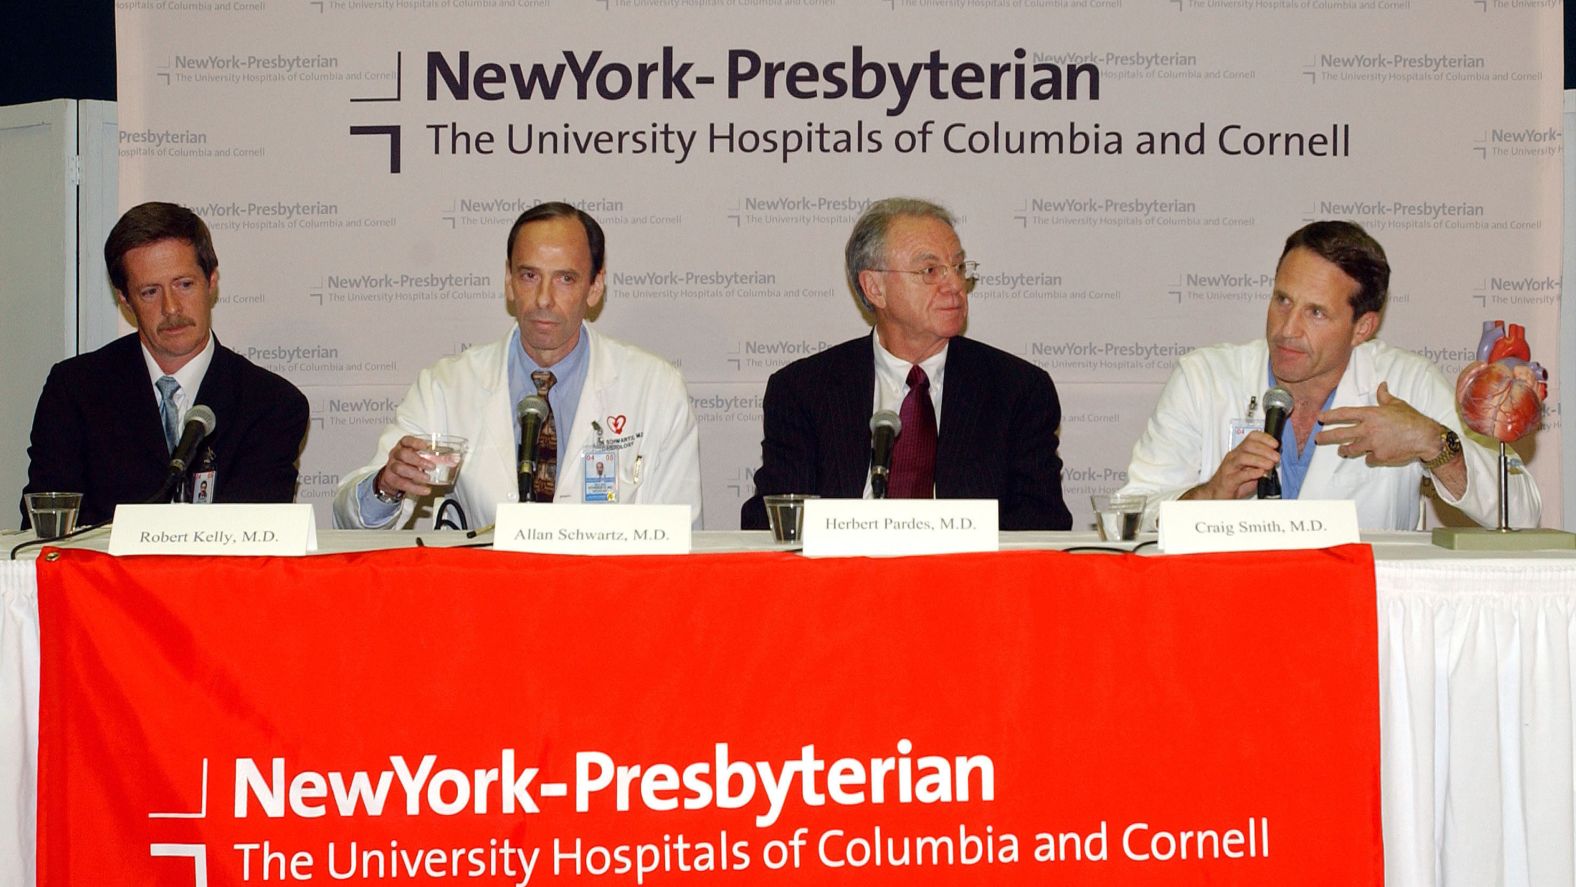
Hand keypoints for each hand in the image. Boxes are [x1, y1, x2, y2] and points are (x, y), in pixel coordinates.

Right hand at [374, 435, 439, 498]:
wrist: (393, 478)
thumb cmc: (410, 464)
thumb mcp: (422, 458)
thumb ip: (438, 458)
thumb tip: (455, 459)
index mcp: (403, 446)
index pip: (406, 440)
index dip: (415, 442)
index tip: (425, 446)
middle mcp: (396, 455)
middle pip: (403, 454)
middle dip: (418, 460)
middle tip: (431, 466)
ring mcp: (392, 467)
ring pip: (400, 468)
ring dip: (416, 474)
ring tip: (428, 479)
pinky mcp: (391, 479)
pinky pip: (401, 483)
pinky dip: (414, 488)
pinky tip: (425, 489)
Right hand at [1185, 430, 1279, 500]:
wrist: (1217, 494)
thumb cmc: (1234, 482)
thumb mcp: (1250, 470)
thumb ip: (1261, 465)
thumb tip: (1274, 461)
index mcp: (1239, 452)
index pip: (1251, 438)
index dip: (1265, 438)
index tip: (1275, 444)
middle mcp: (1234, 457)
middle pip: (1248, 445)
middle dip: (1265, 450)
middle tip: (1276, 457)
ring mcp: (1230, 468)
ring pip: (1243, 457)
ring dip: (1259, 460)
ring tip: (1269, 465)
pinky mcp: (1228, 480)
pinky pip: (1240, 475)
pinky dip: (1251, 473)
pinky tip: (1260, 473)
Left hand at [1315, 382, 1440, 465]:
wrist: (1425, 437)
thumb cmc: (1412, 419)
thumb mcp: (1397, 404)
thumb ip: (1384, 396)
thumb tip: (1381, 385)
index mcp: (1370, 414)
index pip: (1344, 414)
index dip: (1330, 416)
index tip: (1320, 418)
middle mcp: (1368, 429)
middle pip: (1340, 434)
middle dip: (1326, 437)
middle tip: (1317, 439)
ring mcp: (1372, 444)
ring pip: (1351, 449)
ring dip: (1346, 450)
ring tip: (1342, 450)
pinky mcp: (1379, 457)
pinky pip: (1369, 458)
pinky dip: (1370, 457)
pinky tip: (1374, 455)